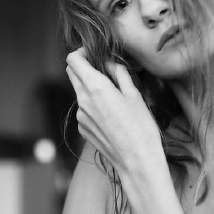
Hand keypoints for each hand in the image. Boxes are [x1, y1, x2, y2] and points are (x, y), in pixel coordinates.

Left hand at [66, 48, 164, 178]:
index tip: (94, 54)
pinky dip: (93, 105)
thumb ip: (118, 73)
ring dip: (90, 87)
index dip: (81, 52)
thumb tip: (109, 63)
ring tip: (113, 96)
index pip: (73, 60)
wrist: (137, 162)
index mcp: (95, 87)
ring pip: (79, 92)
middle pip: (72, 74)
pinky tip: (111, 115)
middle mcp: (82, 101)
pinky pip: (84, 110)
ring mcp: (81, 117)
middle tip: (103, 69)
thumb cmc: (141, 128)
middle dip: (84, 67)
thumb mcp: (134, 94)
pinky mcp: (83, 129)